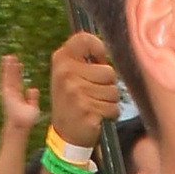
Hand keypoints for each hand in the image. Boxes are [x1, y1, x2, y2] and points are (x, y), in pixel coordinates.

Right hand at [0, 51, 40, 137]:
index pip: (17, 82)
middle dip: (12, 68)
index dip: (18, 73)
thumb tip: (33, 89)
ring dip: (7, 67)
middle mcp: (11, 93)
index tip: (19, 64)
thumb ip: (32, 98)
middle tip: (12, 57)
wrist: (21, 124)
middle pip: (12, 77)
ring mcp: (8, 92)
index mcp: (18, 96)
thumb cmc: (26, 120)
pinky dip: (5, 70)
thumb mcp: (33, 107)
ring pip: (8, 76)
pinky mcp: (6, 91)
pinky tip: (6, 62)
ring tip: (7, 56)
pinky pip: (5, 78)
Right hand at [49, 28, 121, 147]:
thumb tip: (106, 50)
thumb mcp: (69, 74)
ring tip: (95, 105)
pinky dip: (110, 114)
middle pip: (108, 71)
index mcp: (61, 60)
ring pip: (113, 90)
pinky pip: (113, 107)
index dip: (99, 49)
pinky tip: (97, 117)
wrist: (65, 134)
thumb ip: (84, 59)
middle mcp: (66, 73)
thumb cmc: (72, 101)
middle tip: (93, 94)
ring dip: (109, 101)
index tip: (100, 61)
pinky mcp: (87, 109)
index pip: (85, 39)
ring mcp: (76, 92)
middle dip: (108, 85)